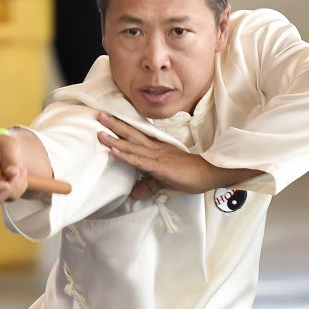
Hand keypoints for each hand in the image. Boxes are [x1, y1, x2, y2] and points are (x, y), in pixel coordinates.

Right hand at [0, 131, 30, 203]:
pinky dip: (21, 185)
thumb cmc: (3, 145)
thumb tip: (11, 173)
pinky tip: (20, 174)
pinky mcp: (0, 195)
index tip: (7, 184)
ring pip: (8, 196)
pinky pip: (14, 196)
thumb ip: (10, 159)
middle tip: (21, 168)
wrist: (4, 150)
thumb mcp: (8, 146)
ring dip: (19, 182)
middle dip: (13, 184)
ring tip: (20, 167)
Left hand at [95, 111, 239, 195]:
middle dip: (115, 125)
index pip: (137, 137)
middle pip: (132, 134)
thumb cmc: (189, 175)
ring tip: (99, 131)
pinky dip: (125, 155)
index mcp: (157, 149)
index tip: (110, 119)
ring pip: (132, 145)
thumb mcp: (164, 180)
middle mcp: (155, 149)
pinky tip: (114, 151)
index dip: (124, 128)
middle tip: (99, 114)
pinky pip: (139, 160)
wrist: (208, 173)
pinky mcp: (158, 166)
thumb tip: (135, 194)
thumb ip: (149, 185)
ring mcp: (156, 156)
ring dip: (114, 138)